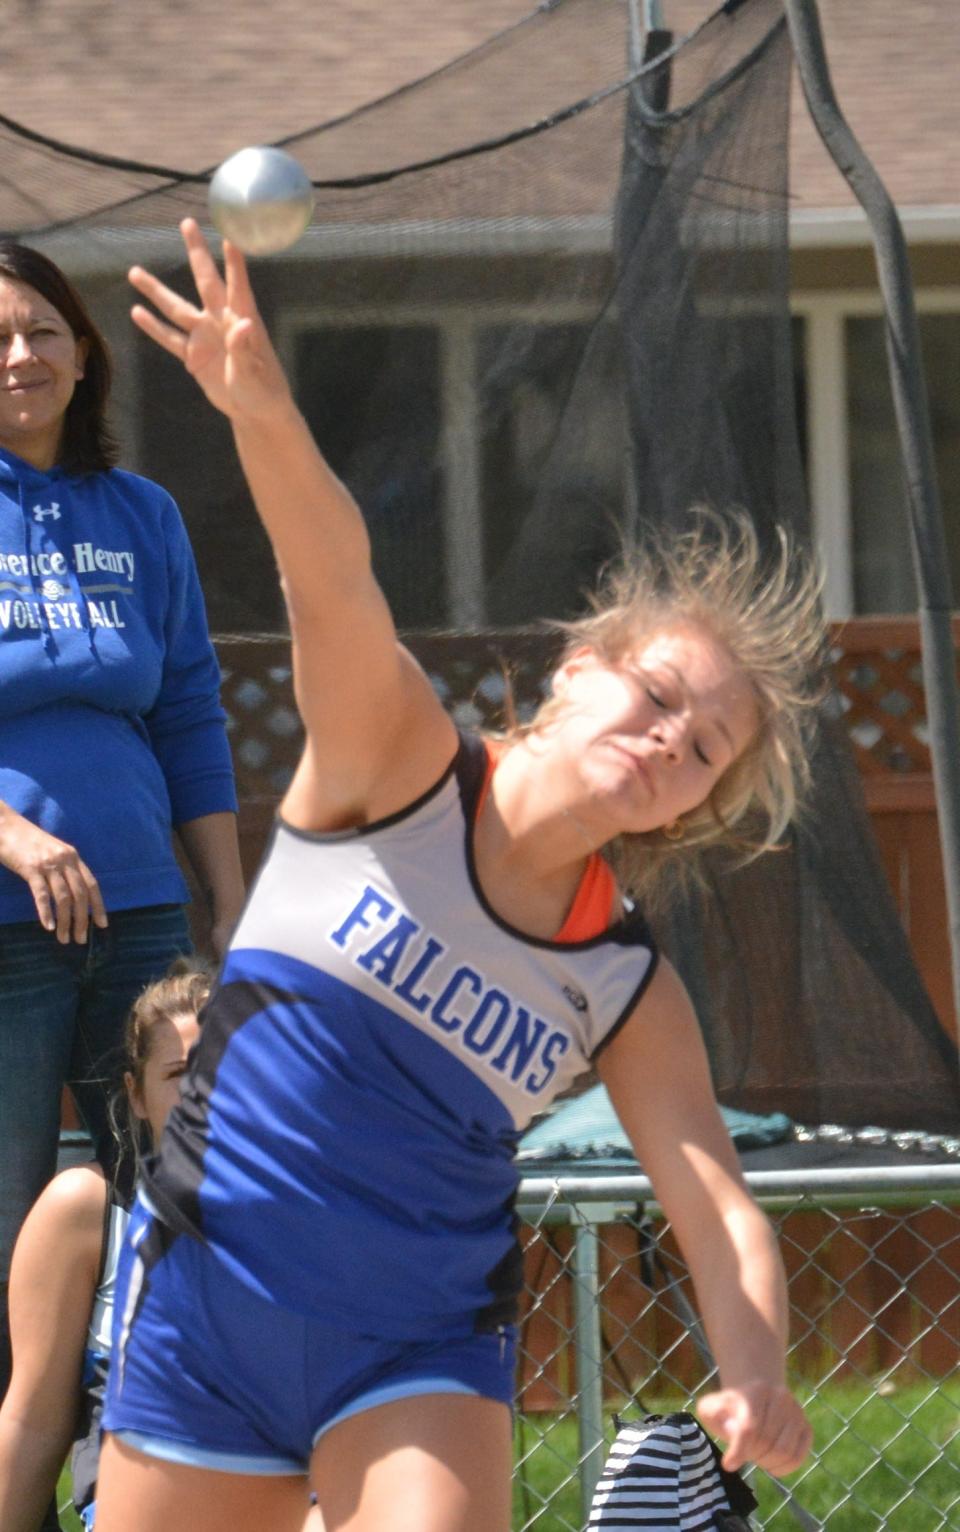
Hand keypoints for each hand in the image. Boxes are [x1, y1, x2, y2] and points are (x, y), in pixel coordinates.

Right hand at [0, 807, 107, 942]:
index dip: (99, 906)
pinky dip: (46, 912)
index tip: (102, 925)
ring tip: (64, 938)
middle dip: (83, 920)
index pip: (92, 885)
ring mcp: (48, 864)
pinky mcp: (31, 868)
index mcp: (73, 856)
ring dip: (65, 921)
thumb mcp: (53, 852)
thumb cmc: (28, 841)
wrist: (5, 825)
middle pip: (80, 895)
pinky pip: (42, 894)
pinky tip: (48, 926)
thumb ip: (65, 869)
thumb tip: (74, 896)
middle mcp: (65, 860)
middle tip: (80, 939)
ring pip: (63, 898)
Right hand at [128, 219, 292, 422]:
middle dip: (196, 253)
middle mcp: (221, 321)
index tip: (230, 233)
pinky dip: (153, 328)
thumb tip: (242, 323)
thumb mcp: (253, 373)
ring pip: (176, 308)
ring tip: (134, 272)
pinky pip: (170, 338)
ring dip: (155, 291)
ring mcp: (205, 336)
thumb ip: (244, 348)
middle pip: (205, 281)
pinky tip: (136, 312)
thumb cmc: (264, 391)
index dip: (234, 261)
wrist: (256, 412)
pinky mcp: (194, 355)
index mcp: (243, 321)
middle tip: (187, 223)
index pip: (237, 285)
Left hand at [697, 1380, 811, 1476]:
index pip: (750, 1427)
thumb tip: (732, 1431)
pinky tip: (770, 1464)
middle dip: (751, 1454)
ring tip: (756, 1456)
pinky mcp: (806, 1428)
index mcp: (756, 1390)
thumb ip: (713, 1415)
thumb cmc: (730, 1409)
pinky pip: (798, 1457)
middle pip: (766, 1442)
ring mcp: (797, 1412)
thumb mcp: (713, 1407)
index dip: (739, 1450)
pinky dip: (782, 1468)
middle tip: (744, 1453)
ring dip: (766, 1462)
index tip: (728, 1465)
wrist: (755, 1398)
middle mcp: (781, 1397)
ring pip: (784, 1451)